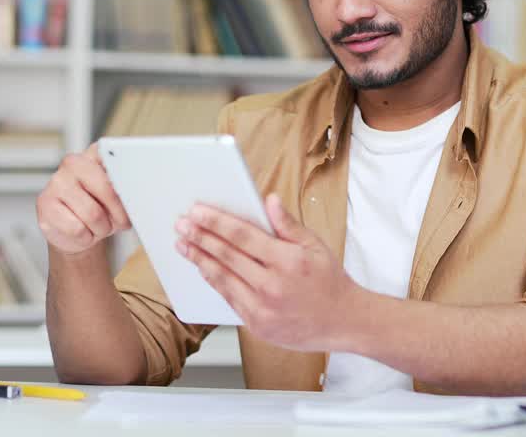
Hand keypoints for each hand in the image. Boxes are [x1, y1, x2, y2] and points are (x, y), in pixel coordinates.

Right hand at [37, 143, 130, 254]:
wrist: (75, 233)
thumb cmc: (99, 210)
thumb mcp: (117, 199)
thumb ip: (124, 191)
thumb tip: (134, 195)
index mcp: (94, 154)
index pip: (114, 157)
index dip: (126, 180)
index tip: (133, 193)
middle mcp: (73, 162)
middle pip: (106, 189)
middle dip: (118, 213)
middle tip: (121, 222)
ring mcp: (56, 182)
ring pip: (93, 213)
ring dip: (102, 228)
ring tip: (99, 227)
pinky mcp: (44, 204)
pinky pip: (76, 228)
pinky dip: (85, 237)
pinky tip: (82, 232)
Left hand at [175, 194, 368, 351]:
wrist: (343, 322)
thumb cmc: (330, 282)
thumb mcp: (315, 246)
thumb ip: (288, 224)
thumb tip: (269, 200)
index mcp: (288, 261)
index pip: (243, 236)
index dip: (216, 222)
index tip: (197, 211)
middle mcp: (273, 285)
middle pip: (227, 256)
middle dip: (200, 237)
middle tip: (182, 225)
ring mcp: (263, 308)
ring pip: (222, 278)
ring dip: (199, 259)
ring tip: (184, 244)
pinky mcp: (257, 325)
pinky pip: (228, 298)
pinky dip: (213, 280)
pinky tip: (203, 268)